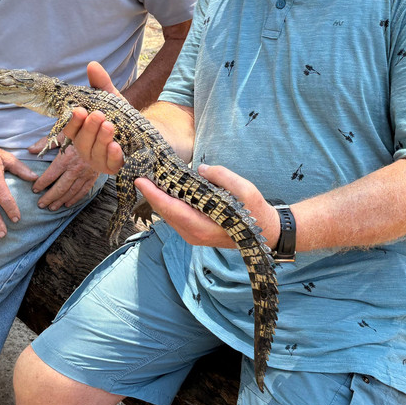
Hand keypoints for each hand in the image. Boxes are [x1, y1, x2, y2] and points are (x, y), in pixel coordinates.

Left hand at [26, 138, 98, 210]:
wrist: (104, 134)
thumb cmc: (81, 132)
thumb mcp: (63, 133)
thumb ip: (46, 143)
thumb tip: (30, 150)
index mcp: (66, 157)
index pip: (51, 175)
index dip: (42, 183)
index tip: (35, 189)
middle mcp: (76, 168)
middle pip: (60, 187)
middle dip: (49, 197)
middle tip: (41, 204)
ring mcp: (86, 173)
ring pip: (71, 191)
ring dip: (61, 200)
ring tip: (52, 207)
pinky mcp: (94, 176)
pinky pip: (84, 190)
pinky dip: (75, 199)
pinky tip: (68, 204)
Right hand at [58, 62, 124, 174]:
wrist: (143, 134)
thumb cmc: (120, 116)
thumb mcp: (111, 98)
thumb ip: (101, 84)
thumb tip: (92, 65)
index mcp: (80, 131)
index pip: (70, 128)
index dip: (72, 121)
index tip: (80, 110)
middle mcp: (85, 147)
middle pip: (81, 141)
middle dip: (90, 128)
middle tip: (99, 115)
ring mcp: (98, 160)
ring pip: (95, 152)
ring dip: (101, 139)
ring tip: (110, 126)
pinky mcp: (113, 168)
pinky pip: (110, 165)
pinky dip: (112, 156)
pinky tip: (116, 147)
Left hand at [136, 164, 278, 249]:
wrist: (266, 232)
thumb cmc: (256, 212)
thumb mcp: (245, 190)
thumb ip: (222, 176)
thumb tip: (200, 169)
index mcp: (203, 227)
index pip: (171, 209)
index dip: (153, 194)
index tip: (140, 180)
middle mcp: (193, 234)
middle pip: (165, 212)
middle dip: (151, 193)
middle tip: (140, 172)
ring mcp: (192, 235)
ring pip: (168, 215)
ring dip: (157, 198)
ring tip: (149, 177)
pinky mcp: (194, 231)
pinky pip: (175, 216)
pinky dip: (167, 203)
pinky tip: (164, 189)